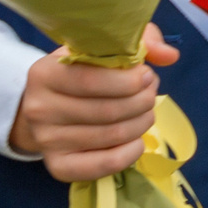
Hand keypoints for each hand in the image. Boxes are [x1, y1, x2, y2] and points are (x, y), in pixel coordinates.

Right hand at [7, 24, 179, 183]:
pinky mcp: (58, 166)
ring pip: (110, 136)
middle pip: (106, 111)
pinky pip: (103, 164)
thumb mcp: (99, 48)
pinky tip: (138, 141)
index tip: (147, 76)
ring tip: (147, 113)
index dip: (128, 81)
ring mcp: (47, 140)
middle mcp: (39, 108)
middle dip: (141, 102)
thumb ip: (137, 41)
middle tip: (151, 94)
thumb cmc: (78, 73)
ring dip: (141, 124)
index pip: (91, 80)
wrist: (46, 107)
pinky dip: (130, 153)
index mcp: (43, 73)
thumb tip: (169, 55)